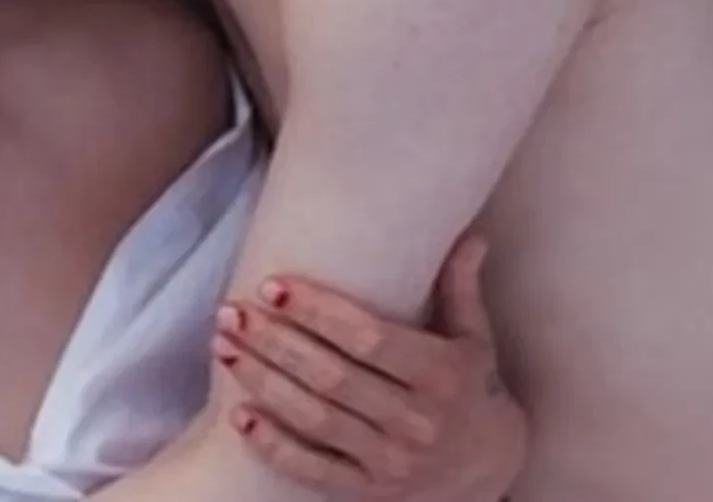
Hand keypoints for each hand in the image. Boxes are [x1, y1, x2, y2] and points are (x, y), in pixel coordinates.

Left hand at [214, 236, 525, 499]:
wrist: (489, 474)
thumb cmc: (471, 391)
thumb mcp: (474, 340)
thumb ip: (460, 287)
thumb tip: (470, 236)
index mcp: (440, 374)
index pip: (369, 338)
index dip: (317, 312)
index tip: (272, 286)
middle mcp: (416, 421)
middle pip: (331, 377)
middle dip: (274, 342)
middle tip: (230, 312)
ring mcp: (391, 462)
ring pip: (315, 419)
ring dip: (262, 382)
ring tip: (222, 346)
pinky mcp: (369, 492)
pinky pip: (313, 470)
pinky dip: (273, 446)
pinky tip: (238, 414)